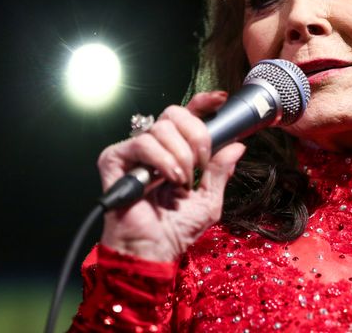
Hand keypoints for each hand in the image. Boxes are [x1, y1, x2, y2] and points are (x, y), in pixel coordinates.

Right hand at [98, 92, 244, 261]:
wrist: (152, 251)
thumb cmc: (176, 229)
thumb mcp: (209, 199)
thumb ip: (220, 171)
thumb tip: (237, 145)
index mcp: (175, 151)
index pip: (187, 116)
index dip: (203, 103)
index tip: (220, 99)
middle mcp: (153, 147)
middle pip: (175, 113)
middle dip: (196, 135)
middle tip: (201, 162)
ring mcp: (133, 152)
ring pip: (162, 127)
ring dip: (180, 156)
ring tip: (181, 181)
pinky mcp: (114, 160)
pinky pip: (142, 143)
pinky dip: (161, 159)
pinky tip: (167, 179)